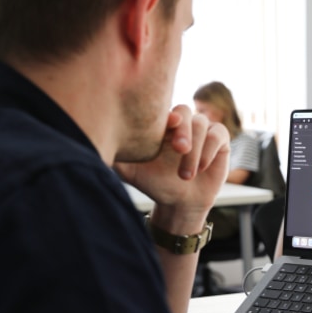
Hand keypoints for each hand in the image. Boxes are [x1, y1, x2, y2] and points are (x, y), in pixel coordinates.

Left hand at [116, 105, 230, 232]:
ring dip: (195, 150)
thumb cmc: (155, 183)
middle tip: (179, 149)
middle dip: (184, 130)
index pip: (165, 109)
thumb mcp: (131, 171)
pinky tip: (201, 167)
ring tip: (186, 174)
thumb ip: (116, 156)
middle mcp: (182, 122)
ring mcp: (203, 130)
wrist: (179, 203)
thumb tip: (91, 142)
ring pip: (203, 125)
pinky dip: (210, 150)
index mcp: (161, 124)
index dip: (167, 115)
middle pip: (186, 111)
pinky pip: (219, 135)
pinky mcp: (220, 140)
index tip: (167, 126)